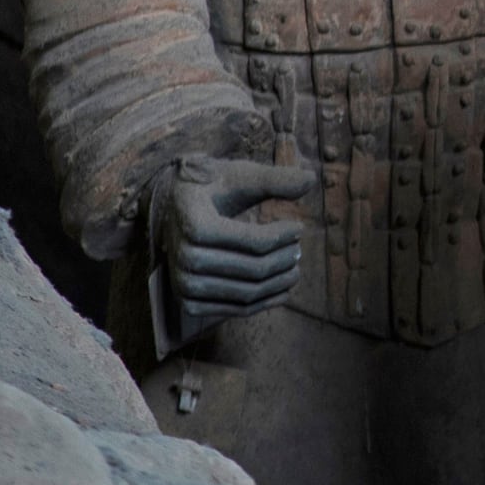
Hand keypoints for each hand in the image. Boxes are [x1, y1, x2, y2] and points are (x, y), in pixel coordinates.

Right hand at [149, 152, 314, 344]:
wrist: (172, 210)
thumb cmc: (211, 189)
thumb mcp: (239, 175)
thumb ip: (273, 179)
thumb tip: (311, 179)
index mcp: (195, 224)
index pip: (253, 242)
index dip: (282, 236)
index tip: (299, 227)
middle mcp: (185, 258)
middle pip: (253, 270)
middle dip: (284, 260)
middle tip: (300, 250)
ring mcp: (185, 284)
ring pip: (246, 293)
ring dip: (278, 284)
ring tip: (295, 268)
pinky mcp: (190, 303)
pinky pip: (234, 309)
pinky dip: (263, 302)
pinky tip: (282, 289)